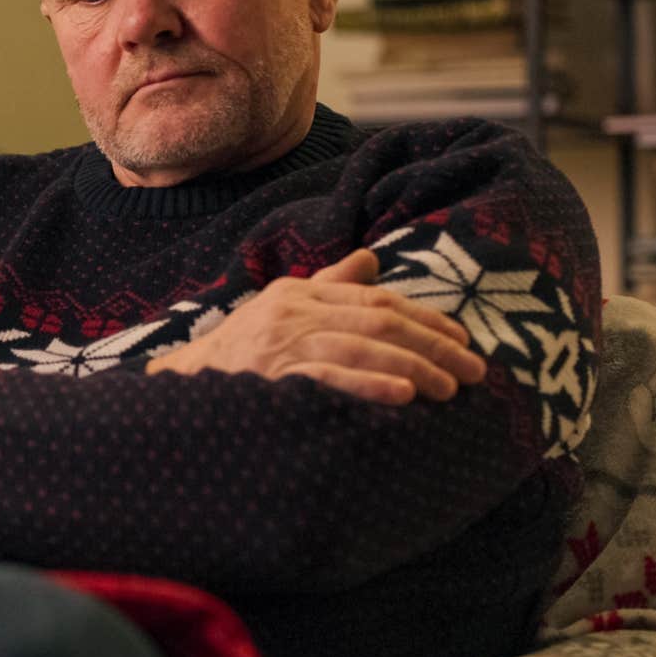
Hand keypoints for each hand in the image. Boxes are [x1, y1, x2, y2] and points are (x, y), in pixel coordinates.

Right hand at [146, 248, 486, 404]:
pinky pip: (330, 377)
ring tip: (452, 389)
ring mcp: (280, 344)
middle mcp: (291, 312)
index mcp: (297, 293)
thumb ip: (329, 286)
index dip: (426, 318)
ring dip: (414, 366)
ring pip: (362, 346)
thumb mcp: (280, 310)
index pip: (376, 299)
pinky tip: (403, 396)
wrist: (180, 392)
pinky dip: (369, 384)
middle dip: (434, 345)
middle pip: (378, 321)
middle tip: (475, 372)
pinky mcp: (272, 378)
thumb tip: (373, 261)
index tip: (463, 341)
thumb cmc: (238, 356)